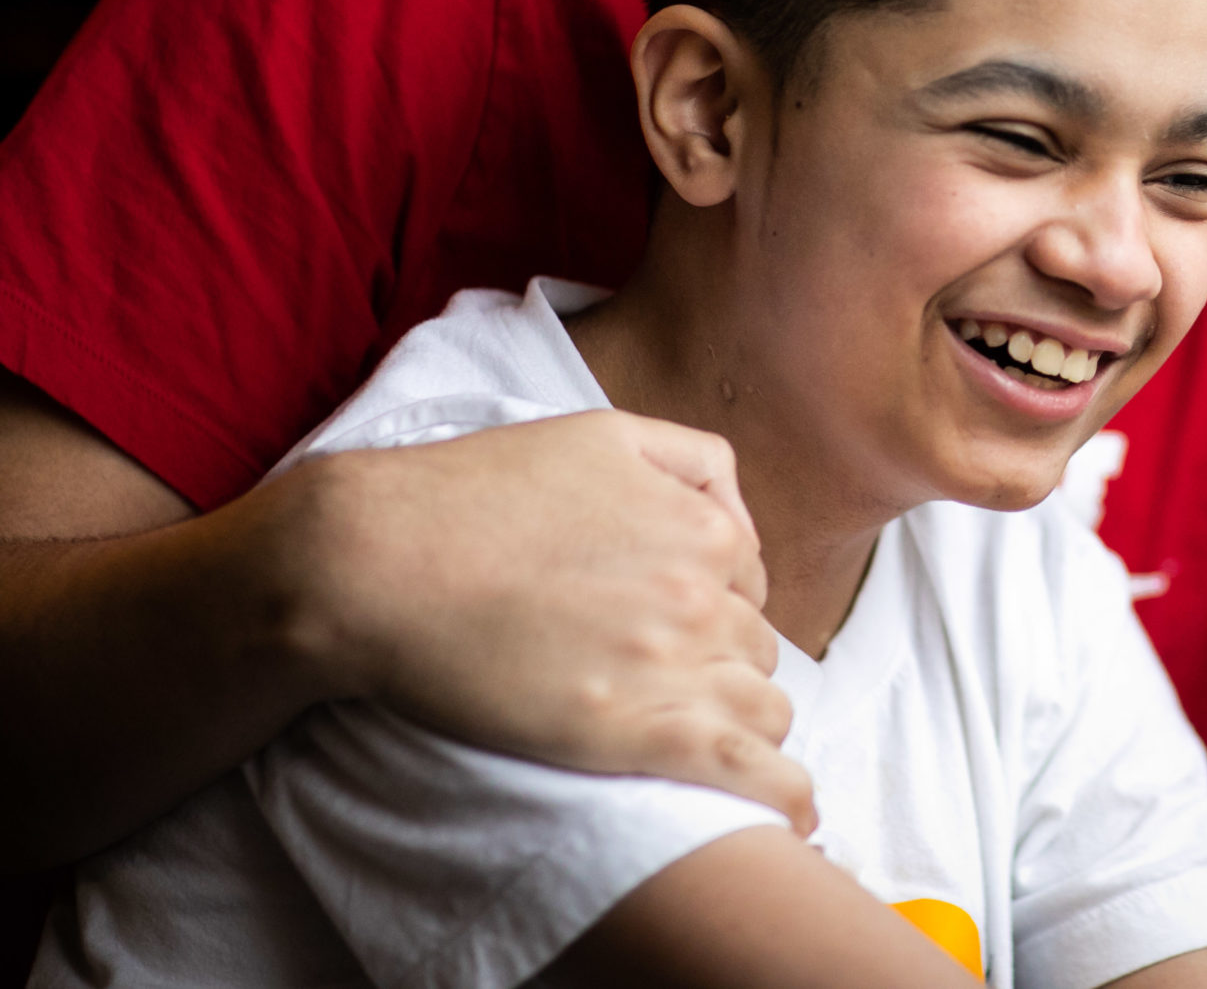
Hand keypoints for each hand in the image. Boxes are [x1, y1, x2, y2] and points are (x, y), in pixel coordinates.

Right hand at [286, 410, 813, 832]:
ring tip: (701, 736)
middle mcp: (699, 594)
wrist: (373, 563)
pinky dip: (777, 791)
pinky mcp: (629, 734)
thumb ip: (692, 462)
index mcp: (703, 528)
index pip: (749, 583)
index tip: (669, 623)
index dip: (713, 604)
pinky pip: (742, 770)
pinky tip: (792, 813)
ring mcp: (668, 666)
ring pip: (760, 706)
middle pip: (753, 646)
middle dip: (720, 661)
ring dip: (743, 721)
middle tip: (658, 676)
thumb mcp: (603, 435)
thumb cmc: (473, 494)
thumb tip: (737, 514)